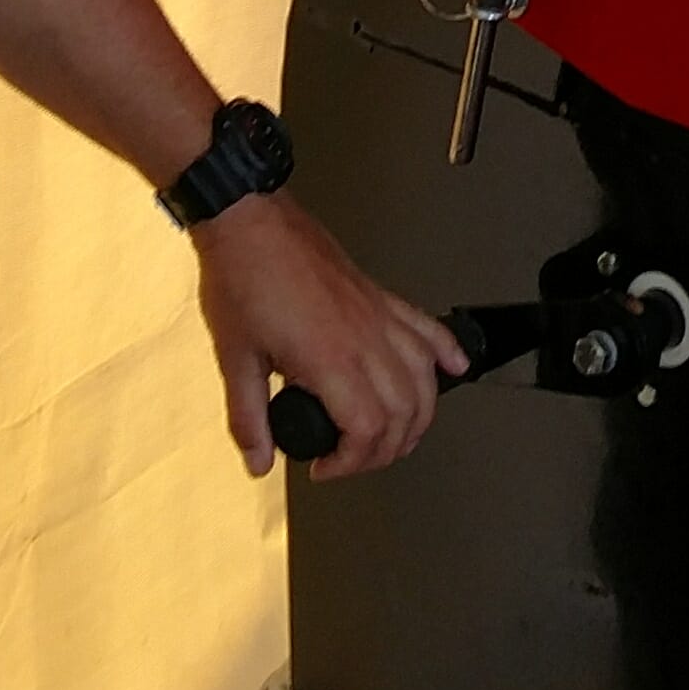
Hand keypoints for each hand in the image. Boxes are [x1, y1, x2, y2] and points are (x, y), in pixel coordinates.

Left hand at [195, 192, 463, 478]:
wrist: (252, 222)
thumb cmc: (243, 277)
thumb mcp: (234, 357)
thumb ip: (247, 419)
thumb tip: (258, 459)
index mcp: (330, 358)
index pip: (367, 431)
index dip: (352, 463)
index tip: (326, 467)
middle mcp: (363, 338)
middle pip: (405, 413)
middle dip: (385, 451)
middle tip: (355, 460)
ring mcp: (377, 316)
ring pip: (426, 378)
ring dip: (420, 416)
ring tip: (397, 436)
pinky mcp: (380, 297)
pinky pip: (428, 328)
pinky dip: (448, 352)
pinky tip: (454, 367)